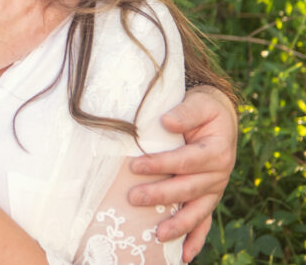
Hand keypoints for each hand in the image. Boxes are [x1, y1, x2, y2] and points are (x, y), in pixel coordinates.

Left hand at [127, 86, 237, 261]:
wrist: (218, 117)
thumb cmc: (203, 109)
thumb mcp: (199, 103)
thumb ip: (185, 112)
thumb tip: (166, 122)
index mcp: (216, 151)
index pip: (185, 161)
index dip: (161, 164)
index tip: (135, 166)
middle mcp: (219, 174)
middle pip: (188, 188)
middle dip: (160, 195)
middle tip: (133, 198)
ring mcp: (214, 189)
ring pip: (197, 210)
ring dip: (178, 225)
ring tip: (158, 235)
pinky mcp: (208, 197)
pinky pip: (203, 221)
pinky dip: (195, 239)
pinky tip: (183, 256)